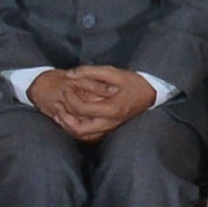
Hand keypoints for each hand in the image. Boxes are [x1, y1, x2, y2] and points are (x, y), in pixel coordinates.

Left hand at [31, 64, 149, 145]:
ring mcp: (110, 127)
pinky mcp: (109, 127)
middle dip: (65, 119)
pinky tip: (70, 117)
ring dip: (68, 125)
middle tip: (57, 106)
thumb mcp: (113, 72)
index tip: (66, 88)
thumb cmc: (133, 82)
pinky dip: (76, 127)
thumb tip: (70, 74)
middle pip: (80, 129)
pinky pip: (89, 133)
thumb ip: (90, 71)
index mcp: (111, 109)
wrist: (150, 94)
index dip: (70, 98)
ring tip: (58, 113)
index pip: (82, 108)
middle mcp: (110, 122)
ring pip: (83, 135)